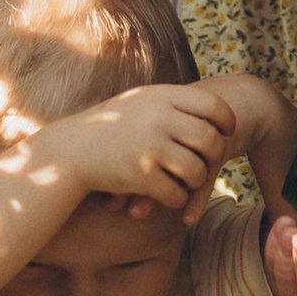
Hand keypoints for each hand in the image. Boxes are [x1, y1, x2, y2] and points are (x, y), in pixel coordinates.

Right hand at [43, 81, 242, 219]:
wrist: (71, 149)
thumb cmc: (110, 126)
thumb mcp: (140, 102)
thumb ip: (173, 102)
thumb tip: (215, 109)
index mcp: (161, 96)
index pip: (212, 105)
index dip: (225, 121)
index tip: (226, 132)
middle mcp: (159, 118)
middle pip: (210, 140)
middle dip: (214, 155)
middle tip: (209, 163)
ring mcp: (150, 147)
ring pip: (196, 170)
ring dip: (196, 181)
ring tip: (187, 181)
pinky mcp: (141, 175)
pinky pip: (176, 193)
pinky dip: (178, 199)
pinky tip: (171, 197)